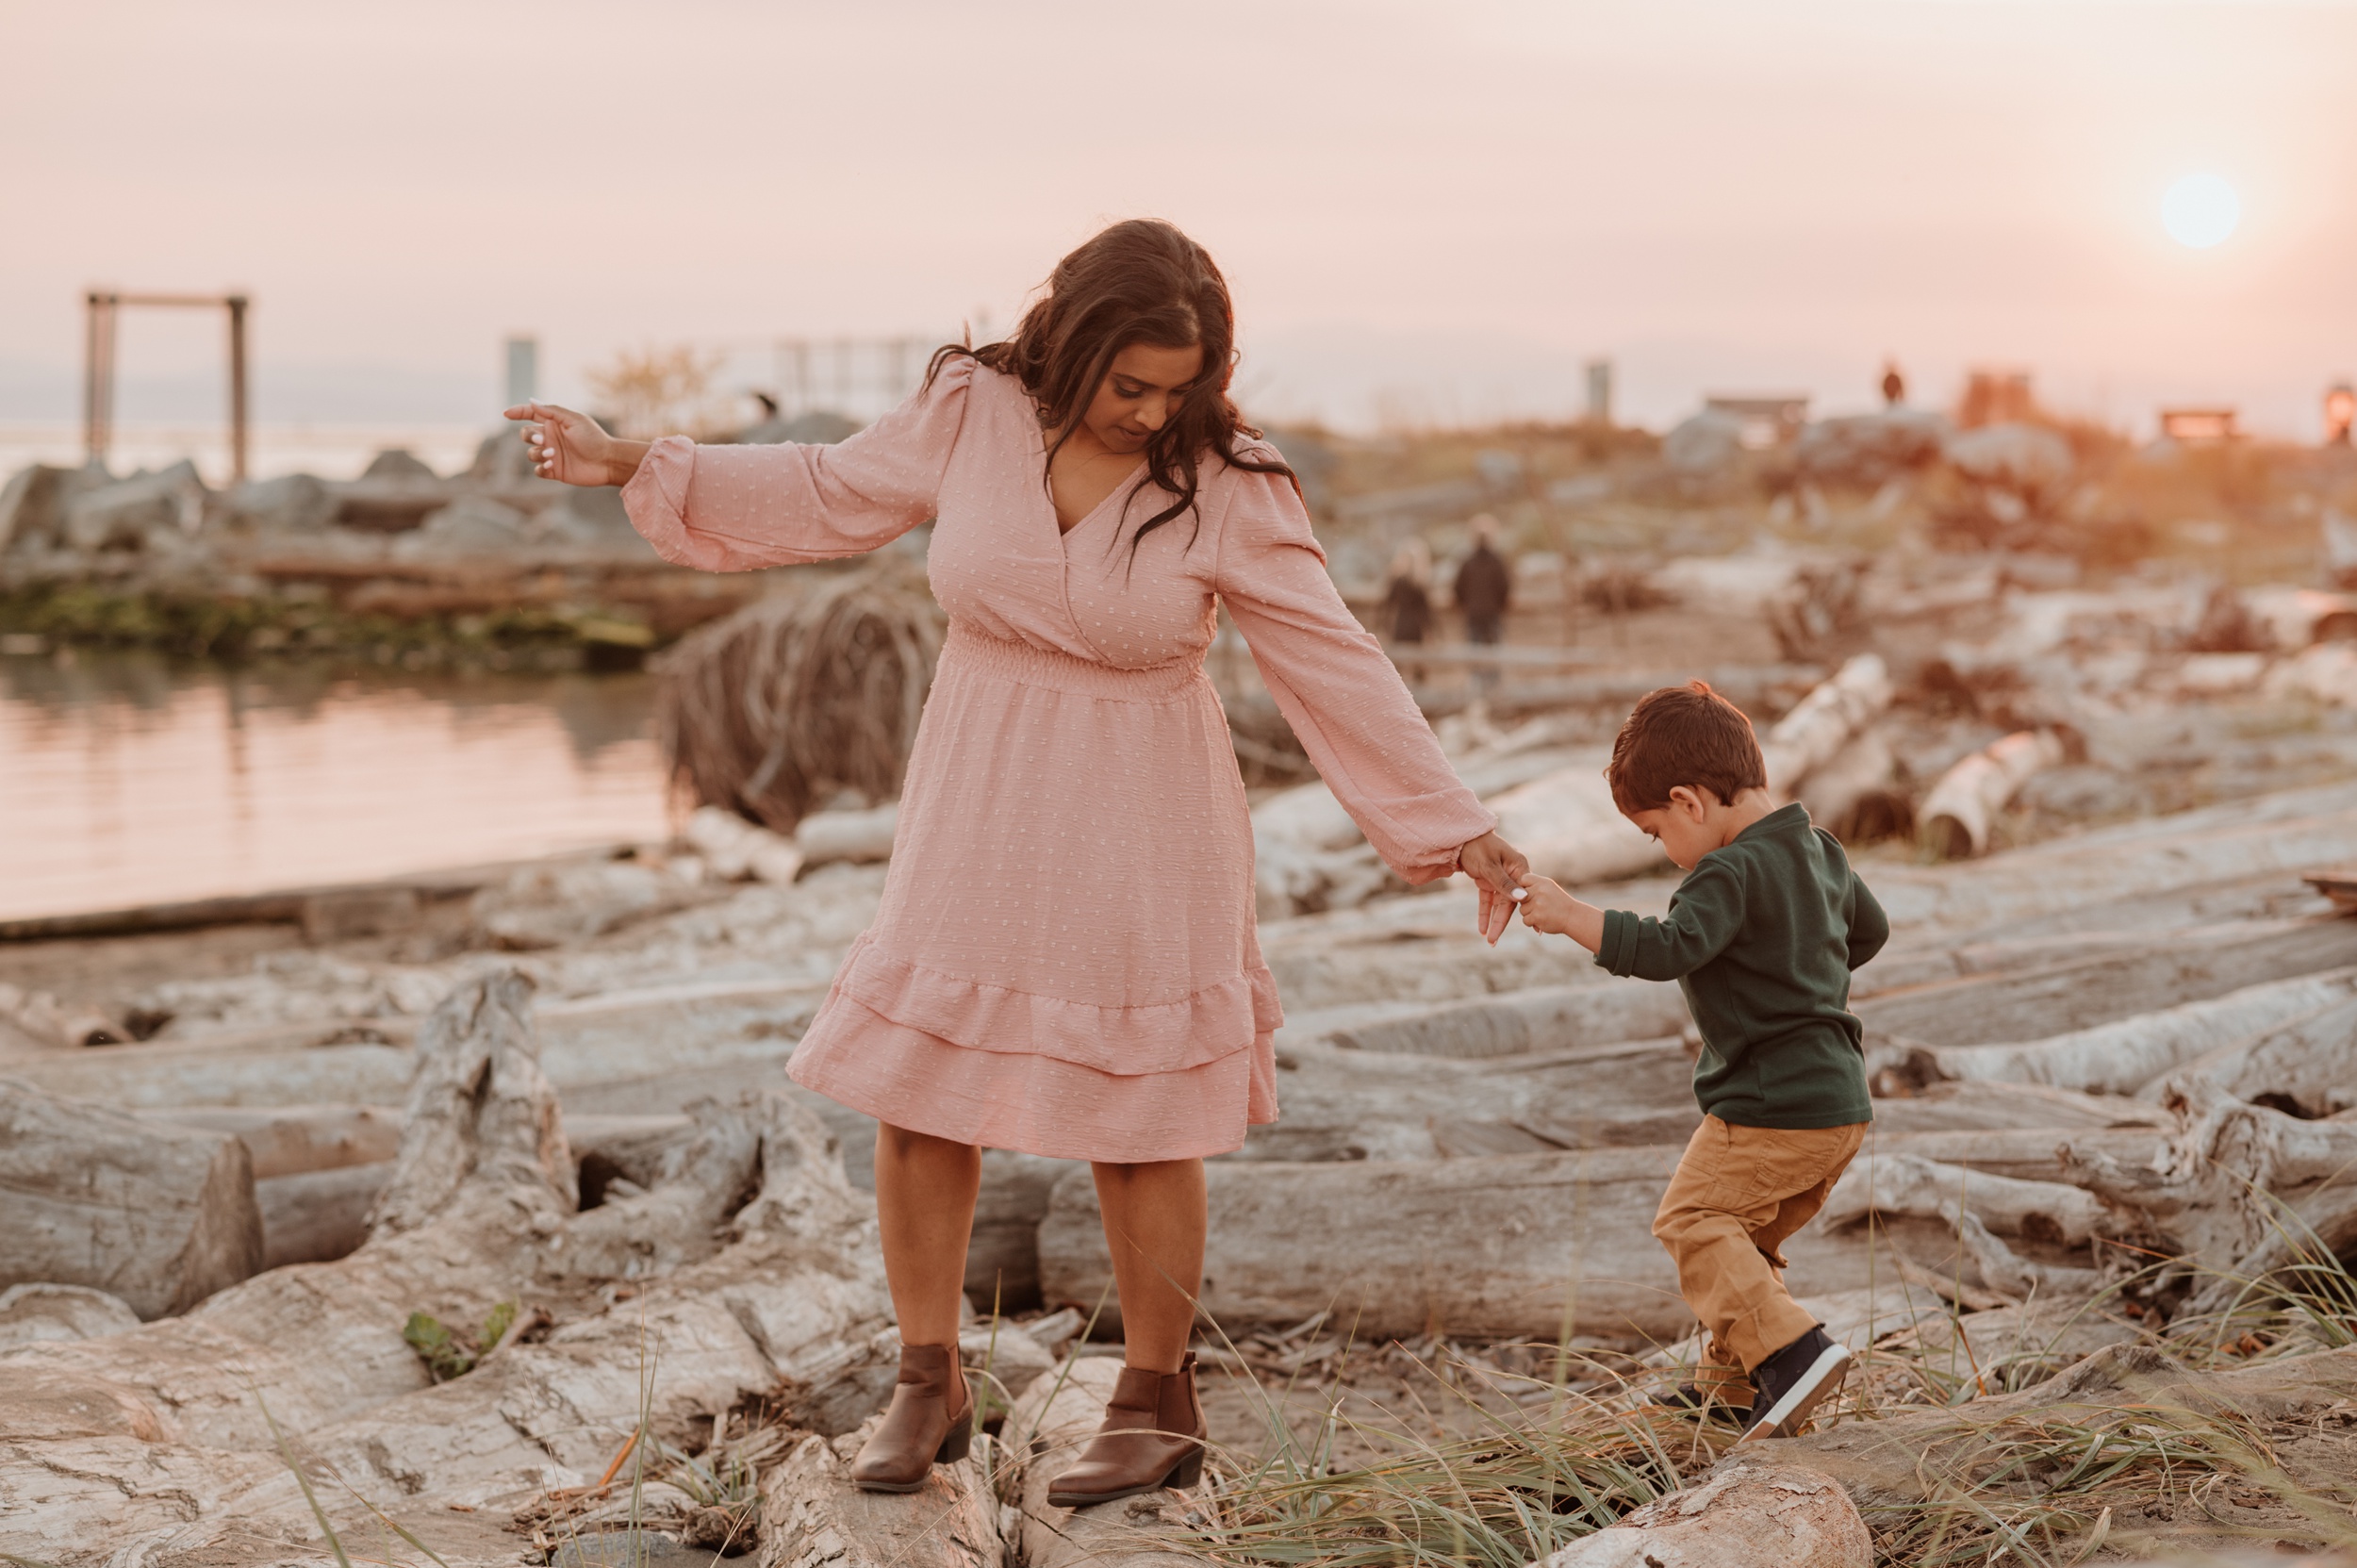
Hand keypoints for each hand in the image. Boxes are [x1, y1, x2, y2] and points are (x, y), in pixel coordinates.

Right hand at [503, 401, 641, 486]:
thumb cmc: (594, 438)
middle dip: (529, 437)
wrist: (608, 461)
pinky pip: (538, 470)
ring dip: (537, 453)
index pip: (531, 414)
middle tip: (542, 441)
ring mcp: (552, 454)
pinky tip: (550, 465)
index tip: (506, 414)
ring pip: (530, 453)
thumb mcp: (574, 420)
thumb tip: (531, 401)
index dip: (518, 412)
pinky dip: (541, 468)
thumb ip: (552, 411)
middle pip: (526, 435)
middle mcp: (551, 438)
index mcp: (555, 423)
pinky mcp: (555, 470)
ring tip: (552, 454)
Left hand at [1456, 830, 1528, 945]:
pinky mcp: (1488, 880)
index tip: (1533, 929)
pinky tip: (1481, 928)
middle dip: (1501, 922)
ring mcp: (1500, 878)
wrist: (1460, 836)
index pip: (1523, 894)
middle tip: (1494, 942)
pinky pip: (1487, 899)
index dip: (1525, 912)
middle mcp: (1512, 874)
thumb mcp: (1489, 866)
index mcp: (1519, 868)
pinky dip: (1484, 912)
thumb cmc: (1477, 846)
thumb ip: (1504, 883)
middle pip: (1509, 902)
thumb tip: (1522, 899)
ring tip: (1489, 940)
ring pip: (1498, 903)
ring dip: (1493, 921)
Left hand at [1516, 871, 1605, 952]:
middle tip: (1540, 905)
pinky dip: (1532, 922)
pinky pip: (1525, 920)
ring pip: (1522, 910)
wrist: (1572, 916)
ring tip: (1543, 912)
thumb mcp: (1549, 887)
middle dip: (1527, 902)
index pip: (1523, 879)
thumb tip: (1514, 887)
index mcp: (1542, 882)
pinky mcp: (1536, 917)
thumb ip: (1533, 885)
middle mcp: (1539, 891)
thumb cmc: (1558, 901)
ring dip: (1530, 913)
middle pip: (1520, 897)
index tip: (1530, 893)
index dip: (1523, 886)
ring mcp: (1538, 904)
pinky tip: (1543, 919)